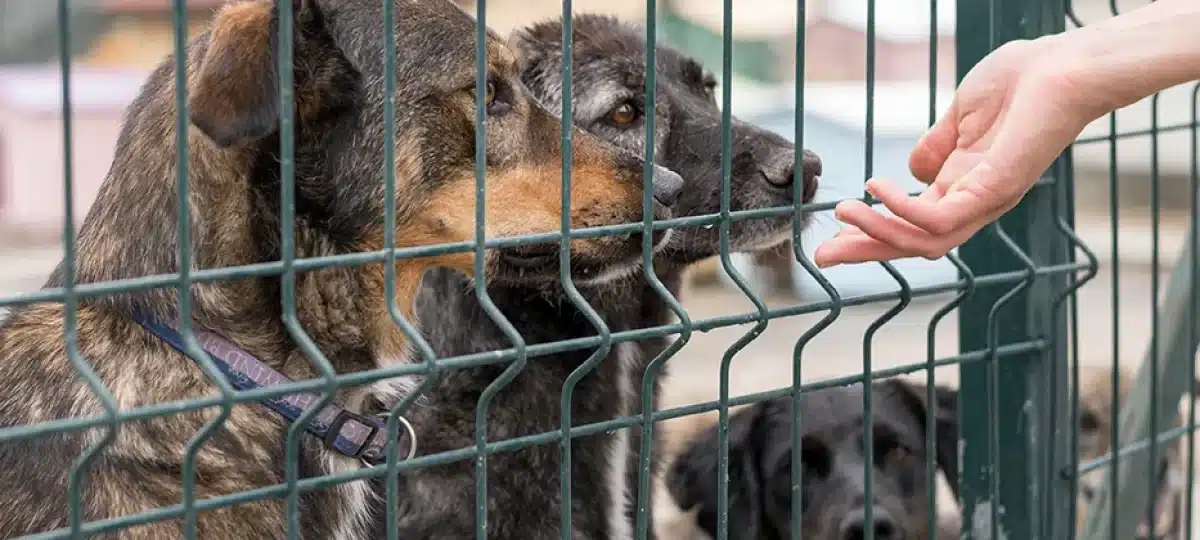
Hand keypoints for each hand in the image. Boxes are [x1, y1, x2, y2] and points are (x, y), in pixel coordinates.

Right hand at [812, 37, 1099, 267]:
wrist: (1063, 65)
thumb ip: (936, 146)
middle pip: (912, 244)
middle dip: (865, 251)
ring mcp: (986, 200)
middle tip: (822, 255)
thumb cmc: (1020, 82)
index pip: (912, 223)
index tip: (834, 234)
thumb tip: (911, 170)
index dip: (872, 232)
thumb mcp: (960, 116)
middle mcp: (974, 202)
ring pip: (923, 242)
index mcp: (964, 186)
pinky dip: (903, 210)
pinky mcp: (995, 190)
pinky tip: (878, 187)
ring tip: (843, 212)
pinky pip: (940, 219)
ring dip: (877, 233)